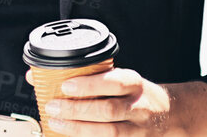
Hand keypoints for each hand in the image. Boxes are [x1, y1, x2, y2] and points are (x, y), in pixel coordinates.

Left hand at [35, 70, 206, 136]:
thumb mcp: (120, 78)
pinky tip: (72, 136)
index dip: (90, 84)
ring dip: (79, 128)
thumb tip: (38, 76)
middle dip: (78, 110)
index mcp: (135, 84)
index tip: (66, 86)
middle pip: (109, 110)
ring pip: (110, 132)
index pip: (115, 82)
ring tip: (57, 123)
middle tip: (54, 106)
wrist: (168, 114)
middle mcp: (139, 106)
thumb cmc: (135, 94)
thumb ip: (88, 77)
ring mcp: (139, 129)